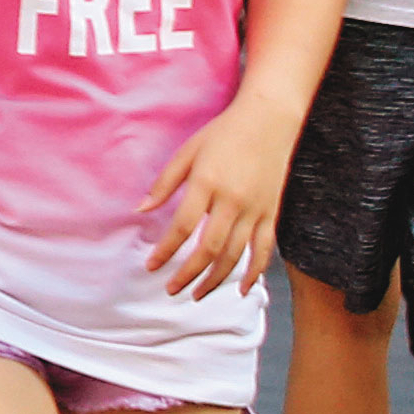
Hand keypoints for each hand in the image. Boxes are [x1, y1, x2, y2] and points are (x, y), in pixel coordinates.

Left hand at [141, 97, 291, 299]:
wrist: (269, 120)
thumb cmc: (222, 133)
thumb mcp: (187, 151)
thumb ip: (164, 183)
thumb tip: (140, 211)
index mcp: (207, 184)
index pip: (182, 227)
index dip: (166, 251)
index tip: (151, 267)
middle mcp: (233, 201)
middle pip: (210, 248)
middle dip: (189, 274)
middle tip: (171, 289)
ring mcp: (256, 209)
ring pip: (237, 255)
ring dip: (217, 279)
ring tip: (198, 294)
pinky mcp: (273, 212)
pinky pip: (266, 249)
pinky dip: (255, 271)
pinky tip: (243, 288)